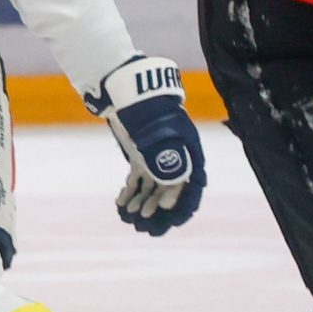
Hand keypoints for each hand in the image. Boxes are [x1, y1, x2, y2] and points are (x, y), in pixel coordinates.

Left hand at [87, 56, 203, 235]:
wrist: (128, 89)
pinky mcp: (140, 153)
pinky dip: (131, 190)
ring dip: (142, 200)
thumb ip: (166, 167)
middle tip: (145, 222)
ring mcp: (157, 155)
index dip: (181, 201)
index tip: (168, 215)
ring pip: (152, 185)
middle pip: (171, 188)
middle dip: (158, 207)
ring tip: (129, 213)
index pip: (192, 183)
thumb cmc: (147, 113)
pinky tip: (120, 201)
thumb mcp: (159, 140)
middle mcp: (175, 156)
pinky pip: (139, 177)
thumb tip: (168, 197)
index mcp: (187, 152)